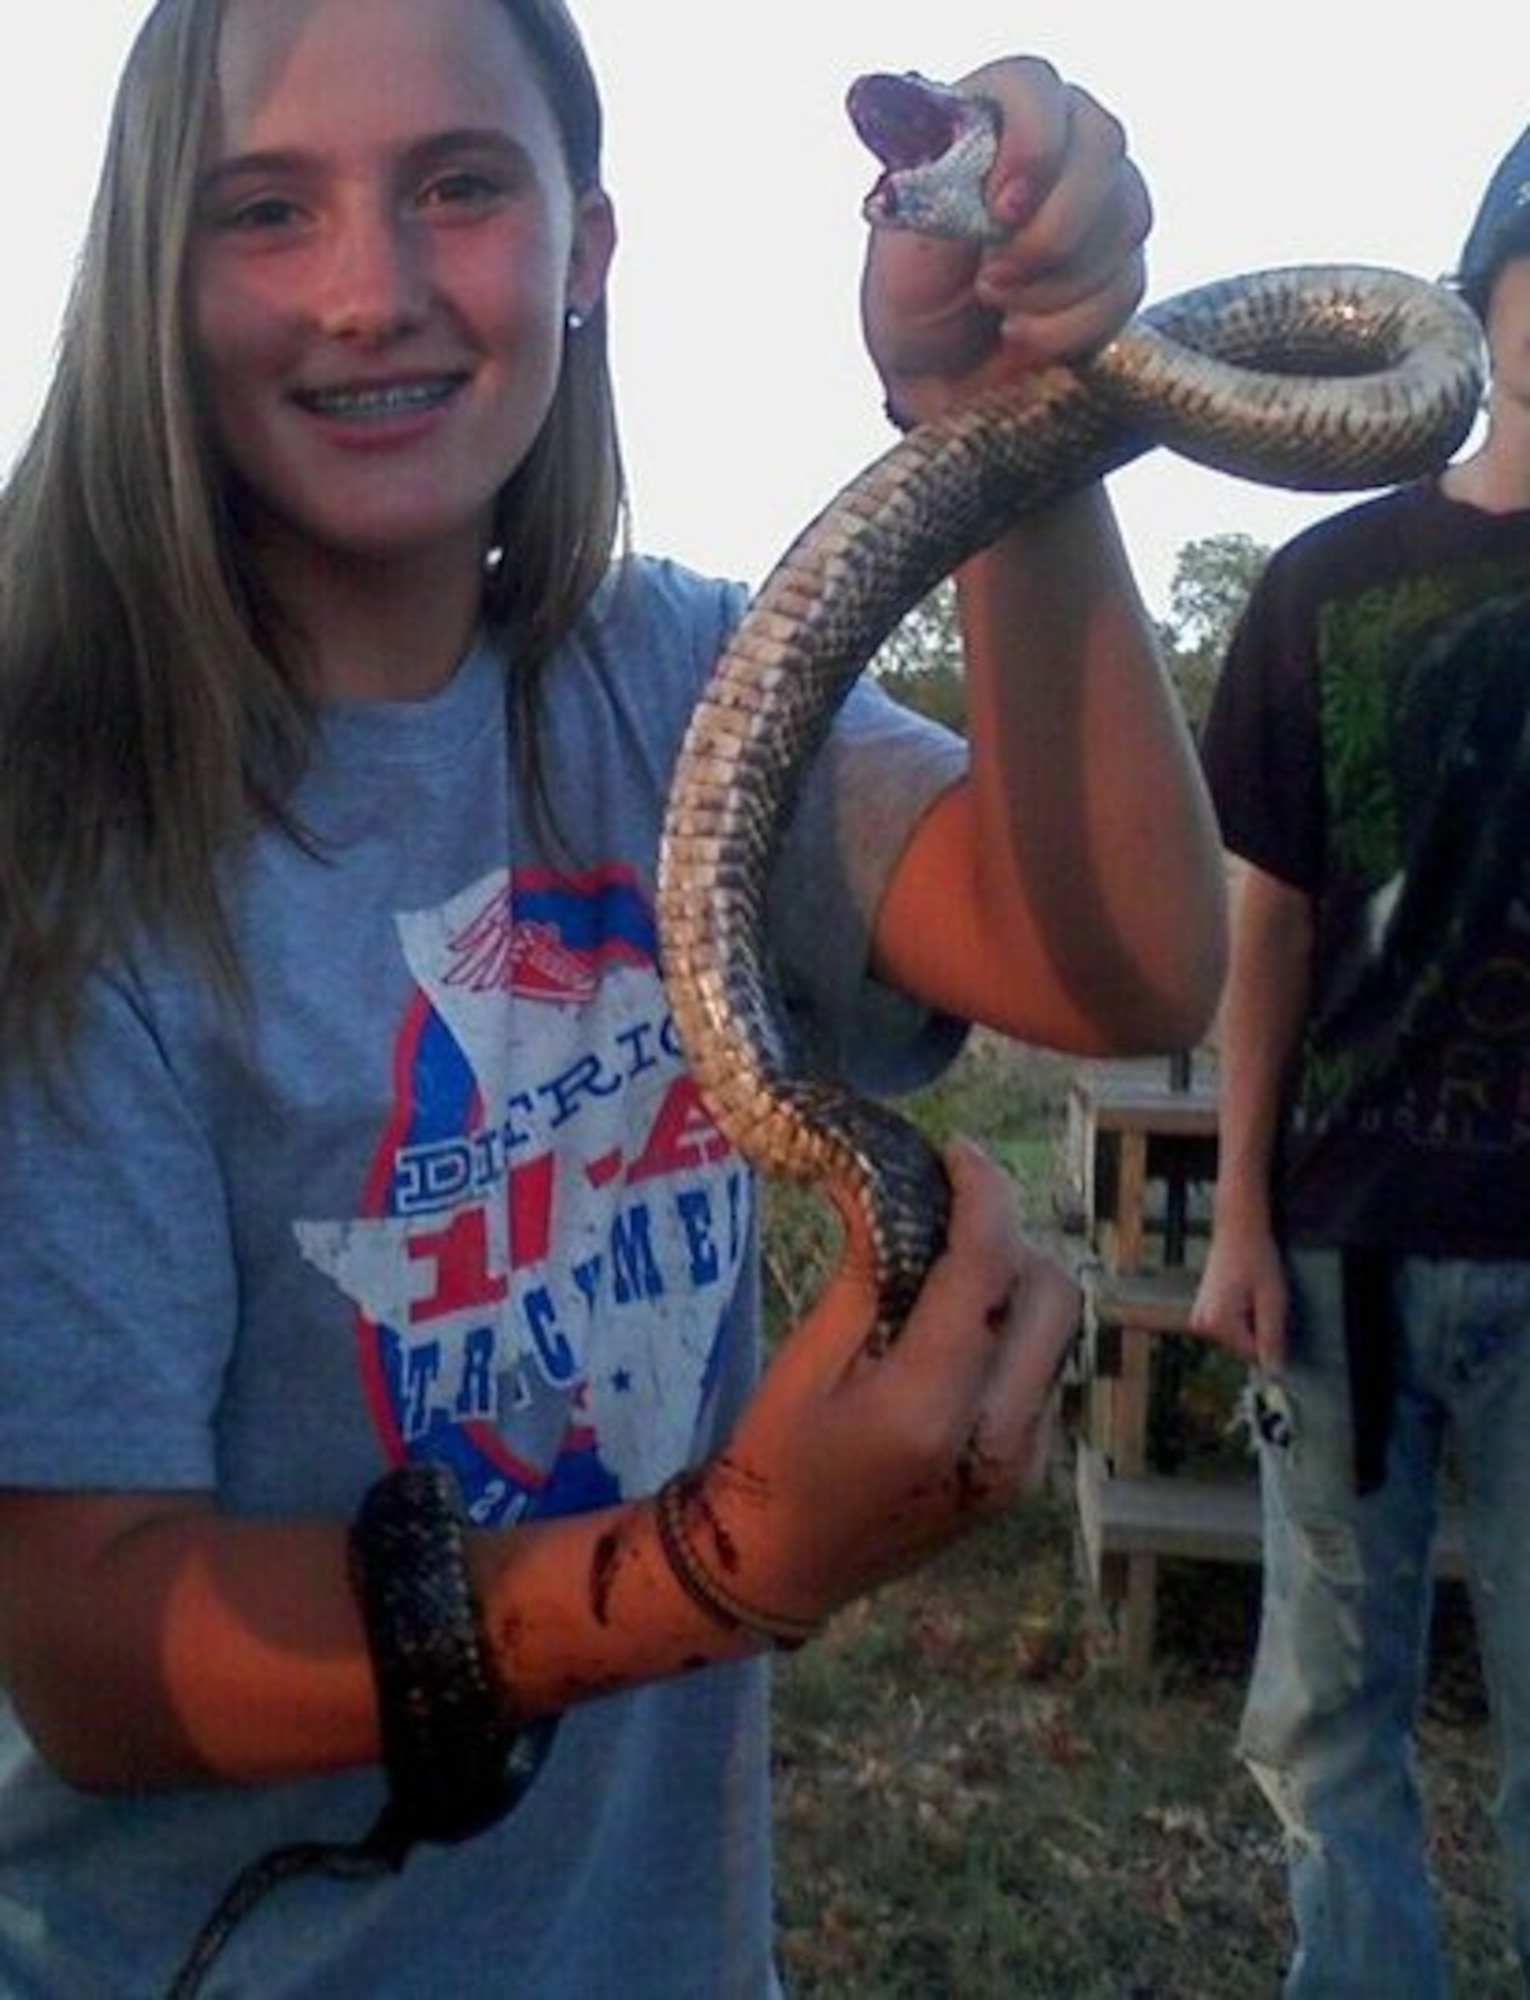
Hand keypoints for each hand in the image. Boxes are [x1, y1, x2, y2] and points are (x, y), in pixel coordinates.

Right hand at [690, 1139, 1079, 1627]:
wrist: (782, 1568)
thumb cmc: (774, 1456)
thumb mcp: (806, 1356)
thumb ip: (871, 1271)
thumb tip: (892, 1183)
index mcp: (926, 1407)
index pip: (987, 1270)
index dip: (982, 1193)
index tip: (956, 1152)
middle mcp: (994, 1439)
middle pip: (1054, 1294)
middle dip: (1010, 1239)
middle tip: (950, 1220)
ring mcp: (1020, 1465)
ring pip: (1060, 1335)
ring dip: (1017, 1287)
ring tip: (951, 1274)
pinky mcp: (1025, 1475)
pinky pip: (1045, 1376)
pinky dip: (1013, 1336)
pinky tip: (957, 1337)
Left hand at [862, 57, 1150, 426]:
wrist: (935, 373)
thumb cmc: (914, 293)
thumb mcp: (904, 236)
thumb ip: (940, 182)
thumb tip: (977, 166)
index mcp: (995, 117)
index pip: (1034, 86)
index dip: (1031, 144)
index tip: (1001, 211)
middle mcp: (1059, 144)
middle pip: (1102, 145)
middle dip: (1049, 231)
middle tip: (990, 281)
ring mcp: (1099, 203)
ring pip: (1125, 219)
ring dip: (1053, 285)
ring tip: (996, 304)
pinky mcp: (1121, 265)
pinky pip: (1126, 285)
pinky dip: (1067, 327)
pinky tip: (1021, 332)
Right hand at [1189, 1217, 1287, 1367]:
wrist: (1238, 1228)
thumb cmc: (1257, 1258)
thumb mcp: (1273, 1299)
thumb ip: (1272, 1338)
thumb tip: (1275, 1372)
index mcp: (1218, 1323)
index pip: (1254, 1354)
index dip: (1272, 1337)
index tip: (1275, 1310)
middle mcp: (1202, 1323)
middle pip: (1244, 1345)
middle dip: (1260, 1328)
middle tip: (1264, 1296)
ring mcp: (1200, 1316)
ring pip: (1238, 1335)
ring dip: (1252, 1320)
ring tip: (1254, 1290)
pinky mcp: (1203, 1309)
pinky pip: (1230, 1324)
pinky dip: (1243, 1314)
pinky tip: (1246, 1290)